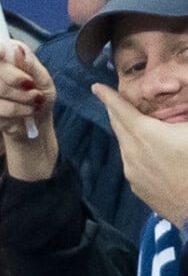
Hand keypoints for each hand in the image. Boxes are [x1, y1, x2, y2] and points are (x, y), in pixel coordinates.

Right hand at [0, 37, 57, 180]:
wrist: (37, 123)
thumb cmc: (40, 97)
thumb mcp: (44, 80)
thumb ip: (31, 66)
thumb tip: (18, 52)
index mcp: (8, 58)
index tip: (0, 51)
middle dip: (15, 76)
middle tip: (31, 85)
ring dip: (21, 96)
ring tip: (35, 102)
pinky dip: (17, 109)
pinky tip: (27, 111)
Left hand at [93, 83, 187, 227]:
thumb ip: (184, 114)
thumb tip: (180, 109)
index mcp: (145, 134)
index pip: (120, 110)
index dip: (108, 96)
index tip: (95, 87)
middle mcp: (131, 152)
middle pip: (119, 126)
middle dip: (116, 111)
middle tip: (115, 101)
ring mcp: (132, 173)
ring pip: (125, 145)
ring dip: (128, 133)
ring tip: (138, 126)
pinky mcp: (138, 188)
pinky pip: (132, 163)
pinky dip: (136, 152)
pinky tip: (151, 154)